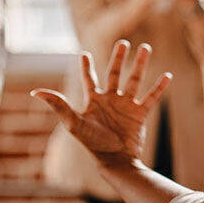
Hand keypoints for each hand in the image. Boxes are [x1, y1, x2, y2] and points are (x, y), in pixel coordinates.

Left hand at [31, 40, 172, 166]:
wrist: (115, 160)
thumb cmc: (91, 143)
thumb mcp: (73, 122)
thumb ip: (58, 105)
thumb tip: (36, 92)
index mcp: (94, 101)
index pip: (89, 79)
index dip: (86, 67)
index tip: (83, 54)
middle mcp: (110, 100)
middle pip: (114, 74)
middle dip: (119, 58)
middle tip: (123, 43)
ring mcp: (126, 106)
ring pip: (134, 80)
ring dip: (140, 64)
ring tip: (145, 48)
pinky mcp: (140, 114)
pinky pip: (151, 97)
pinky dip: (160, 87)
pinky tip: (168, 76)